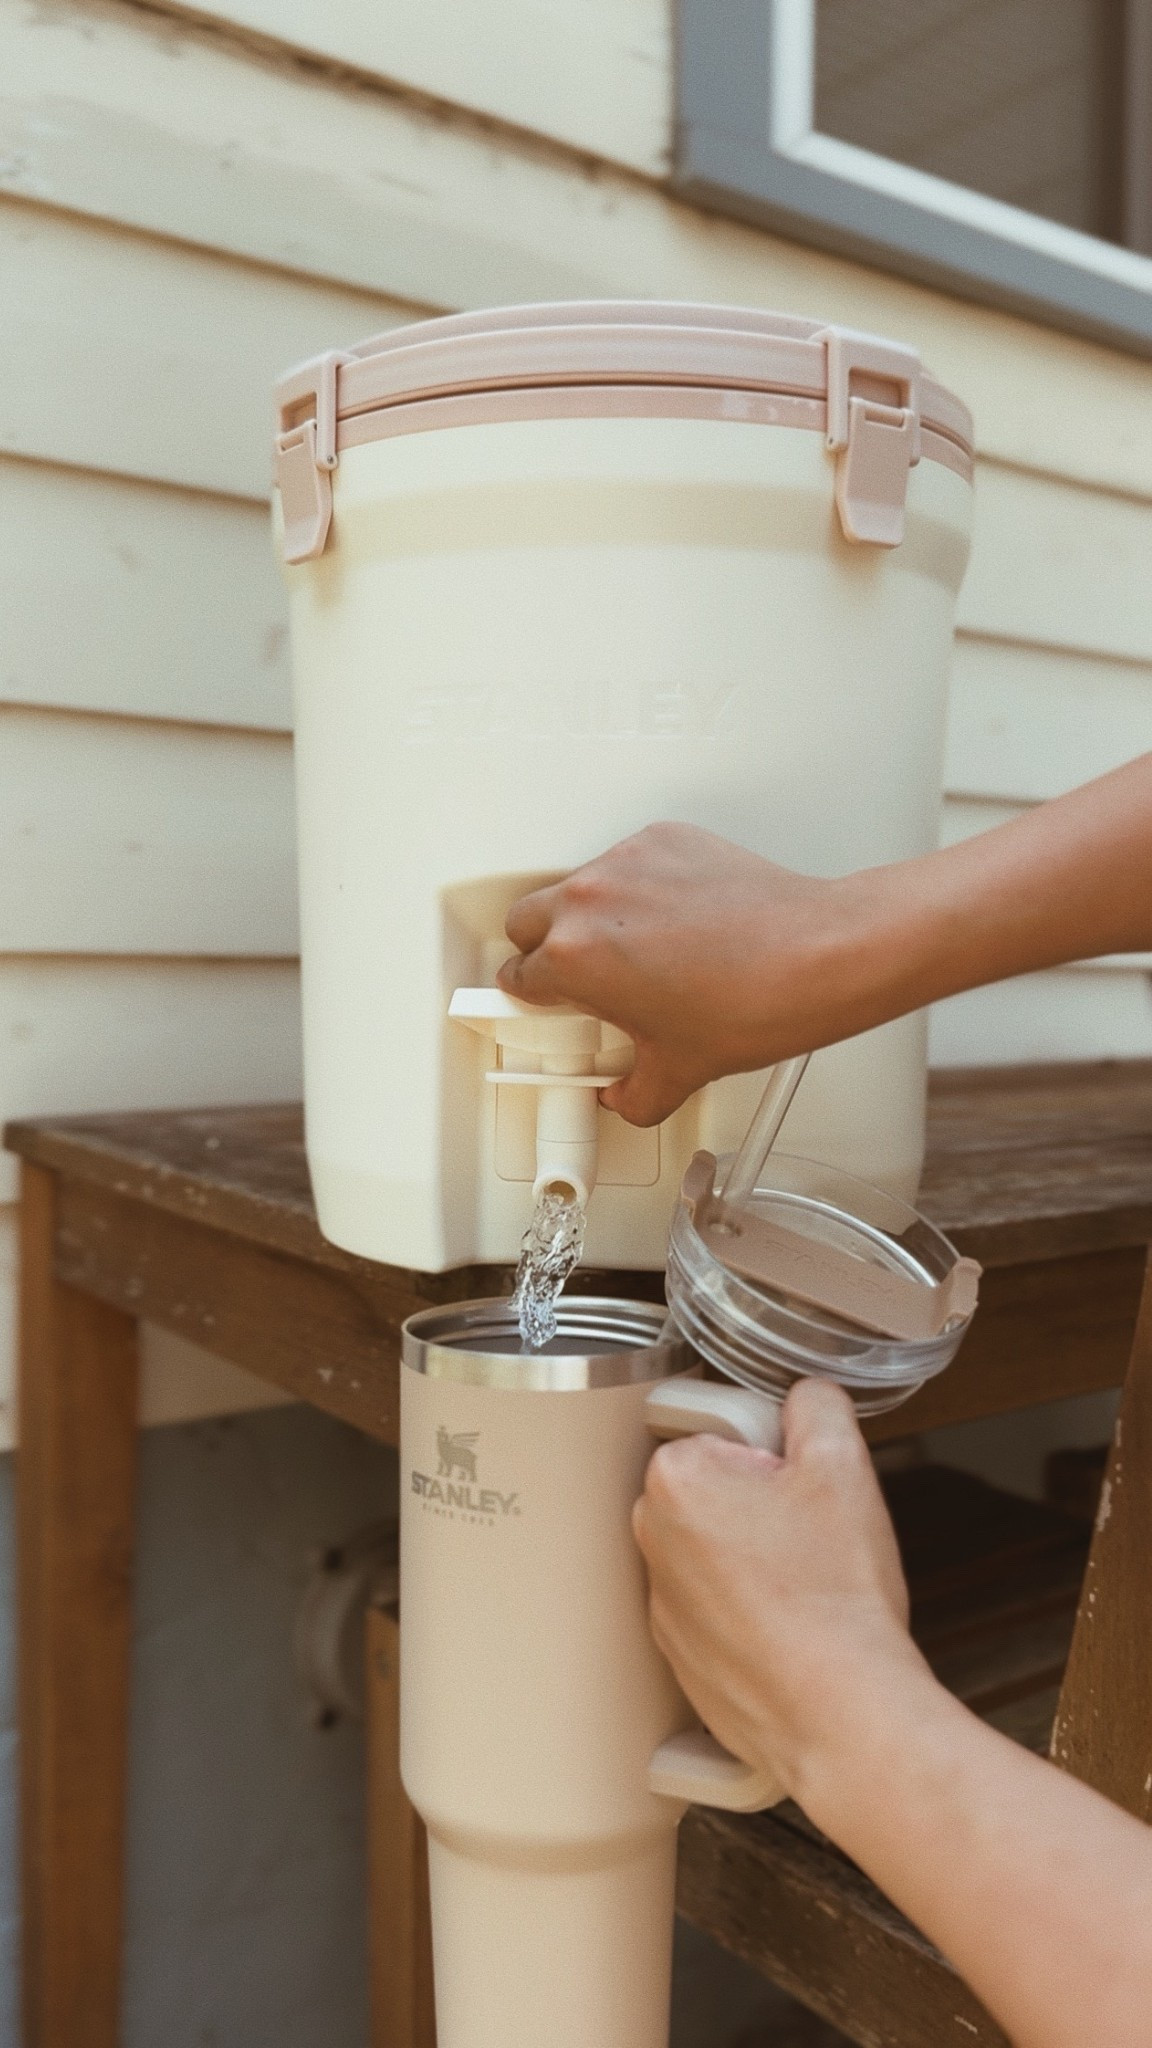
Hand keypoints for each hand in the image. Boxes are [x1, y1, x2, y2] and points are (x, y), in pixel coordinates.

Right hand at [497, 823, 890, 1124]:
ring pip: (579, 886)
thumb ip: (633, 1095)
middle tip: (580, 976)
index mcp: (574, 959)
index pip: (517, 975)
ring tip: (641, 950)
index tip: (547, 1002)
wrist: (817, 956)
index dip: (531, 997)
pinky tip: (678, 920)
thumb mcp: (679, 1072)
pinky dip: (642, 888)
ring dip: (593, 916)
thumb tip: (625, 1096)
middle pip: (527, 919)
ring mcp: (627, 862)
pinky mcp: (664, 838)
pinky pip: (630, 863)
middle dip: (543, 948)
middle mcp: (591, 901)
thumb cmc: (754, 1002)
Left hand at [633, 1379, 922, 1803]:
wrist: (844, 1715)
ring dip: (757, 1556)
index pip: (721, 1429)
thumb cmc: (836, 1599)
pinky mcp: (681, 1654)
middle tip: (809, 1531)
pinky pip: (719, 1607)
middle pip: (715, 1488)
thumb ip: (816, 1407)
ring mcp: (663, 1604)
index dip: (772, 1450)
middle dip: (761, 1500)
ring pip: (718, 1550)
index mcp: (676, 1481)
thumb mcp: (842, 1467)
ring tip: (807, 1585)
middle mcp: (652, 1541)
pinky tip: (796, 1626)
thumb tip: (804, 1396)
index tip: (796, 1480)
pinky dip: (753, 1612)